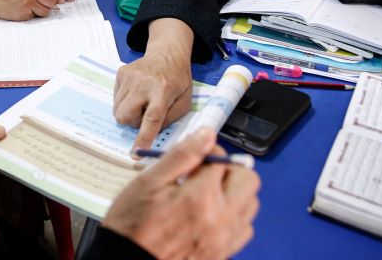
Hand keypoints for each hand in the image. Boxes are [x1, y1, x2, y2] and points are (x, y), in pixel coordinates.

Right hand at [0, 0, 59, 19]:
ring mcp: (28, 3)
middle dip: (48, 2)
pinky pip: (36, 16)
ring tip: (32, 5)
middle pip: (52, 0)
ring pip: (46, 10)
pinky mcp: (24, 13)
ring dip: (41, 10)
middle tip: (40, 0)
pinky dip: (32, 14)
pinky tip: (23, 9)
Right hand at [102, 128, 260, 259]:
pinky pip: (244, 229)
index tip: (193, 159)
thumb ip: (182, 155)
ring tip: (207, 194)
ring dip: (234, 192)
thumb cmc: (132, 225)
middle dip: (230, 169)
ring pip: (250, 204)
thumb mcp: (149, 182)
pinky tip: (212, 214)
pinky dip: (234, 216)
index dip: (207, 152)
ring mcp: (224, 239)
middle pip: (248, 180)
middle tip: (206, 173)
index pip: (222, 159)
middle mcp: (219, 219)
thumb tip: (206, 134)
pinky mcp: (223, 253)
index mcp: (200, 197)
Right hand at [114, 19, 193, 150]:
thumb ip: (170, 120)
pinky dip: (125, 101)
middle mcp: (143, 83)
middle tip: (145, 114)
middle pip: (126, 116)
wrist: (167, 53)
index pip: (151, 118)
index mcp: (163, 91)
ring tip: (142, 101)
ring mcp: (129, 76)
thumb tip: (151, 136)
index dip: (143, 137)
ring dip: (129, 112)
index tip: (135, 153)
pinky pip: (115, 99)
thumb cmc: (178, 81)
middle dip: (133, 122)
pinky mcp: (121, 73)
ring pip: (118, 110)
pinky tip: (137, 93)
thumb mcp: (184, 102)